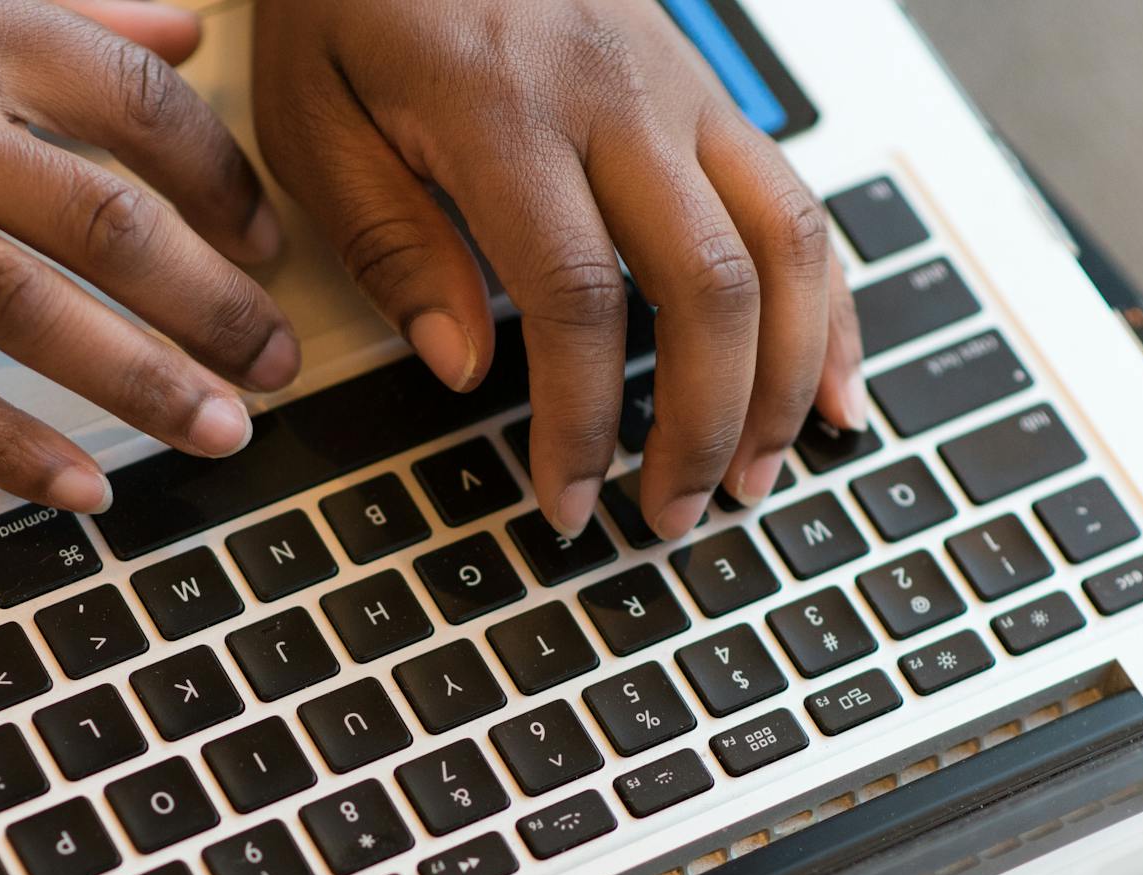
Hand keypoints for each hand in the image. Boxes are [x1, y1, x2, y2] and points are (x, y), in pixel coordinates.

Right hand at [0, 0, 300, 512]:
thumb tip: (183, 23)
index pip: (148, 106)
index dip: (231, 187)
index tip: (267, 248)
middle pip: (115, 222)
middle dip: (220, 307)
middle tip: (276, 365)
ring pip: (36, 313)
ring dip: (148, 384)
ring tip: (225, 433)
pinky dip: (10, 447)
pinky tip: (81, 489)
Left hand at [254, 0, 865, 540]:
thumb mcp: (315, 112)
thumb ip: (389, 241)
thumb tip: (465, 365)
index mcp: (509, 109)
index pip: (577, 298)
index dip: (581, 420)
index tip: (567, 500)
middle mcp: (621, 96)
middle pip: (712, 284)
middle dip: (703, 422)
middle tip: (672, 516)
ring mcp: (683, 90)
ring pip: (785, 243)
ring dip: (783, 378)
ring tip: (753, 476)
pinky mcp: (710, 94)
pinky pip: (798, 204)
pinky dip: (826, 306)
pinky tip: (827, 386)